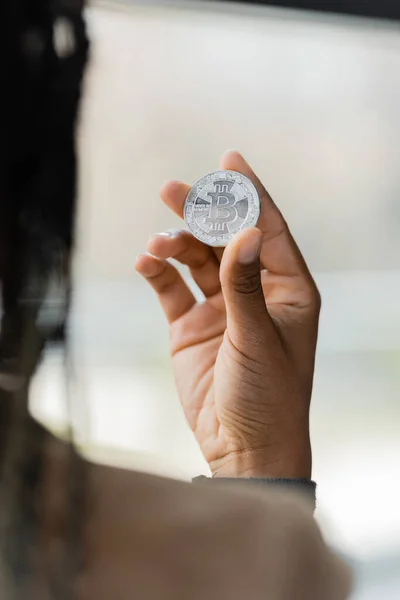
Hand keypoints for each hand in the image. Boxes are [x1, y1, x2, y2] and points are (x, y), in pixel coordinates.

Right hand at [136, 151, 320, 478]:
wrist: (241, 447)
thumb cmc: (267, 396)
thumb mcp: (257, 338)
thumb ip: (246, 284)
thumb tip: (248, 230)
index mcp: (288, 291)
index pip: (269, 230)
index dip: (250, 194)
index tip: (229, 160)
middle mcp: (254, 292)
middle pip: (225, 239)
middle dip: (201, 213)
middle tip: (173, 190)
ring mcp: (220, 308)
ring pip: (195, 260)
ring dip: (175, 244)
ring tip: (157, 241)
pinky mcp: (191, 327)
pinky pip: (171, 288)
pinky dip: (158, 272)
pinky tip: (146, 261)